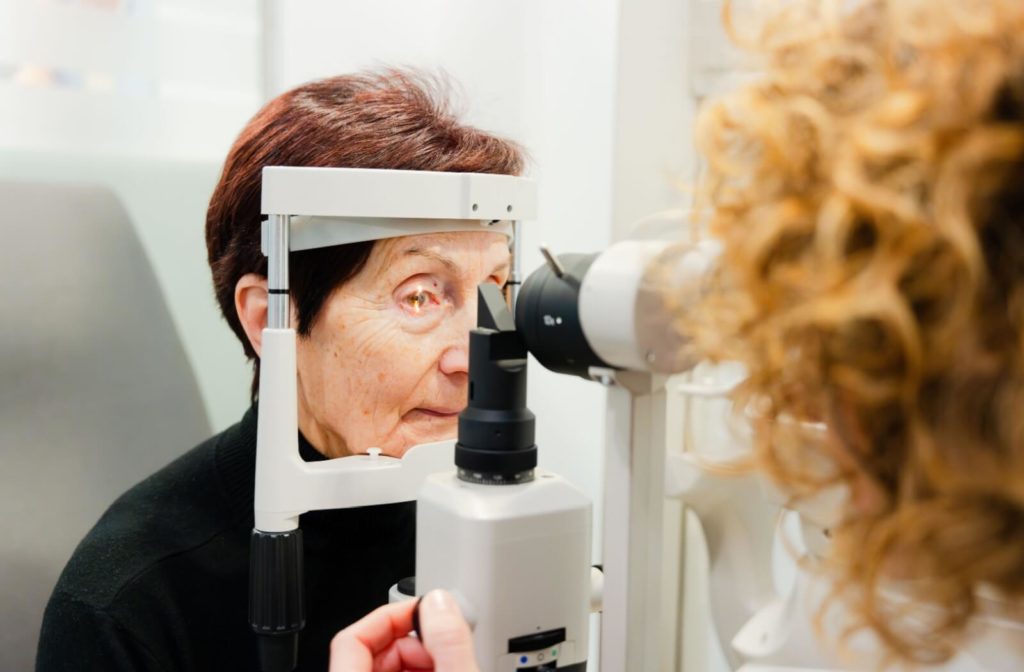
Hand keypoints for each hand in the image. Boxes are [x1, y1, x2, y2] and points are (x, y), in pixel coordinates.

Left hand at [329, 589, 479, 671]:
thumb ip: (449, 642)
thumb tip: (439, 603)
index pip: (351, 639)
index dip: (389, 616)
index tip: (423, 611)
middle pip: (372, 650)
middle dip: (413, 642)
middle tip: (443, 648)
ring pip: (389, 667)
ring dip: (423, 658)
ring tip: (450, 663)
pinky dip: (425, 671)